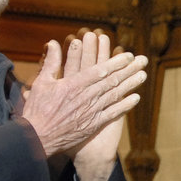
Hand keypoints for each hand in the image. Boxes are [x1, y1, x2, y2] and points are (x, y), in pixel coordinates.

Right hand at [21, 30, 146, 180]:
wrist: (38, 138)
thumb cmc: (37, 110)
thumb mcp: (41, 82)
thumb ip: (51, 62)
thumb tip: (54, 43)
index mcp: (74, 84)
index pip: (100, 70)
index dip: (116, 62)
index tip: (128, 55)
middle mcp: (86, 96)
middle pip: (112, 80)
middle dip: (129, 69)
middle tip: (143, 61)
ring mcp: (91, 111)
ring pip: (115, 95)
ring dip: (131, 84)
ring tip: (143, 75)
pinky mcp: (93, 125)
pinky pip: (112, 113)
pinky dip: (124, 105)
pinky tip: (135, 98)